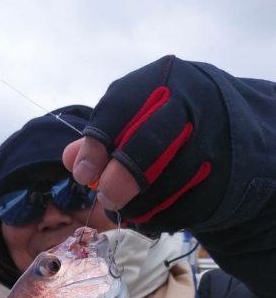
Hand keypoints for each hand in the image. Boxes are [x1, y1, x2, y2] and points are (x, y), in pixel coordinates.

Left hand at [63, 55, 229, 231]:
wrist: (227, 125)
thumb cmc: (166, 119)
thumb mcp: (135, 114)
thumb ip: (102, 135)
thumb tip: (71, 160)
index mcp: (161, 80)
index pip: (120, 108)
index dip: (96, 145)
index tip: (83, 175)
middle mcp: (191, 104)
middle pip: (150, 144)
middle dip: (121, 178)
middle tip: (106, 197)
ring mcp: (213, 140)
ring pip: (169, 181)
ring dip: (140, 204)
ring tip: (125, 210)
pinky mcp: (224, 175)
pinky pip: (187, 205)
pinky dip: (162, 217)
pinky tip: (149, 216)